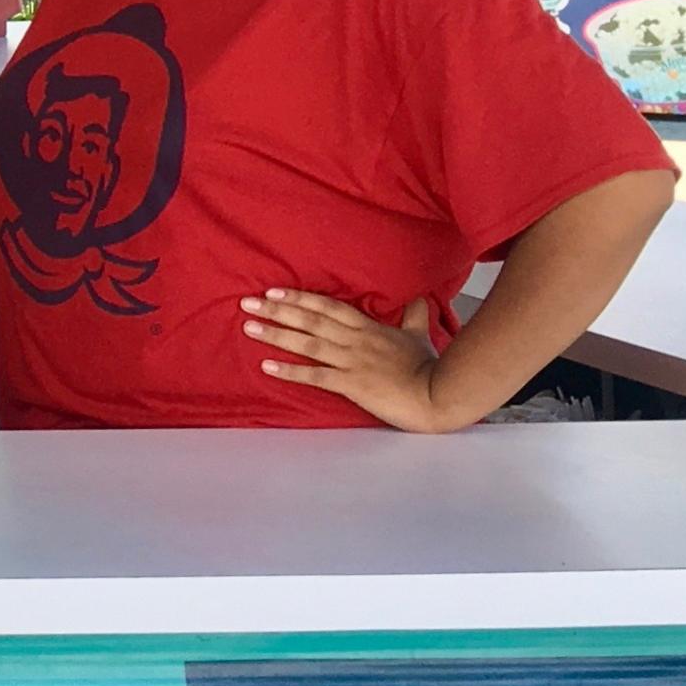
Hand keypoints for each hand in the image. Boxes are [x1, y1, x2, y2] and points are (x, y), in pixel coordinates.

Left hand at [242, 288, 453, 430]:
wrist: (438, 394)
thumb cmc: (429, 367)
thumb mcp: (418, 335)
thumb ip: (413, 316)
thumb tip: (419, 298)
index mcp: (368, 327)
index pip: (327, 306)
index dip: (299, 297)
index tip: (273, 290)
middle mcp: (355, 340)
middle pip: (310, 319)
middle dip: (277, 309)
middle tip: (247, 302)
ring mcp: (352, 361)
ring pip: (308, 343)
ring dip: (277, 334)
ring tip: (250, 327)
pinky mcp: (352, 384)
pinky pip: (316, 376)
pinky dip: (291, 371)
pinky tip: (268, 366)